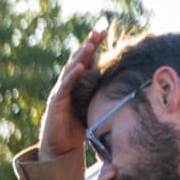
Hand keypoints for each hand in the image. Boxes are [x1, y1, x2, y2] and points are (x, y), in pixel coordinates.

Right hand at [39, 27, 104, 160]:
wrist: (59, 148)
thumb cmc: (76, 129)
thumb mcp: (93, 107)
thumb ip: (102, 95)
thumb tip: (124, 88)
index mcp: (77, 84)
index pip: (87, 60)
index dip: (95, 46)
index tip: (104, 32)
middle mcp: (67, 84)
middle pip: (78, 60)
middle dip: (88, 45)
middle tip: (98, 31)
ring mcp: (60, 92)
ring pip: (71, 70)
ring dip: (80, 57)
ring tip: (89, 45)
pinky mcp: (56, 102)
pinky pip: (65, 86)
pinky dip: (72, 76)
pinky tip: (80, 67)